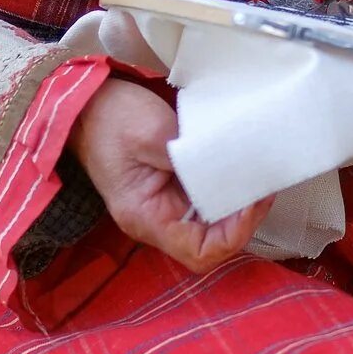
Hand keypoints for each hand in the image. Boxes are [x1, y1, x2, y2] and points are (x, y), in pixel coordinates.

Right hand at [69, 74, 269, 271]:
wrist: (88, 101)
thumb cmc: (111, 117)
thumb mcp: (152, 133)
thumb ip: (192, 157)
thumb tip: (233, 168)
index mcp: (146, 217)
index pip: (199, 252)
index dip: (234, 235)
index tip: (251, 202)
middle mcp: (158, 219)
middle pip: (212, 242)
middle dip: (243, 219)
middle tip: (263, 186)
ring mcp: (167, 204)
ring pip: (214, 222)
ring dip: (238, 204)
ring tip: (258, 176)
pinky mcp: (174, 186)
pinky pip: (208, 198)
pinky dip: (228, 187)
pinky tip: (242, 168)